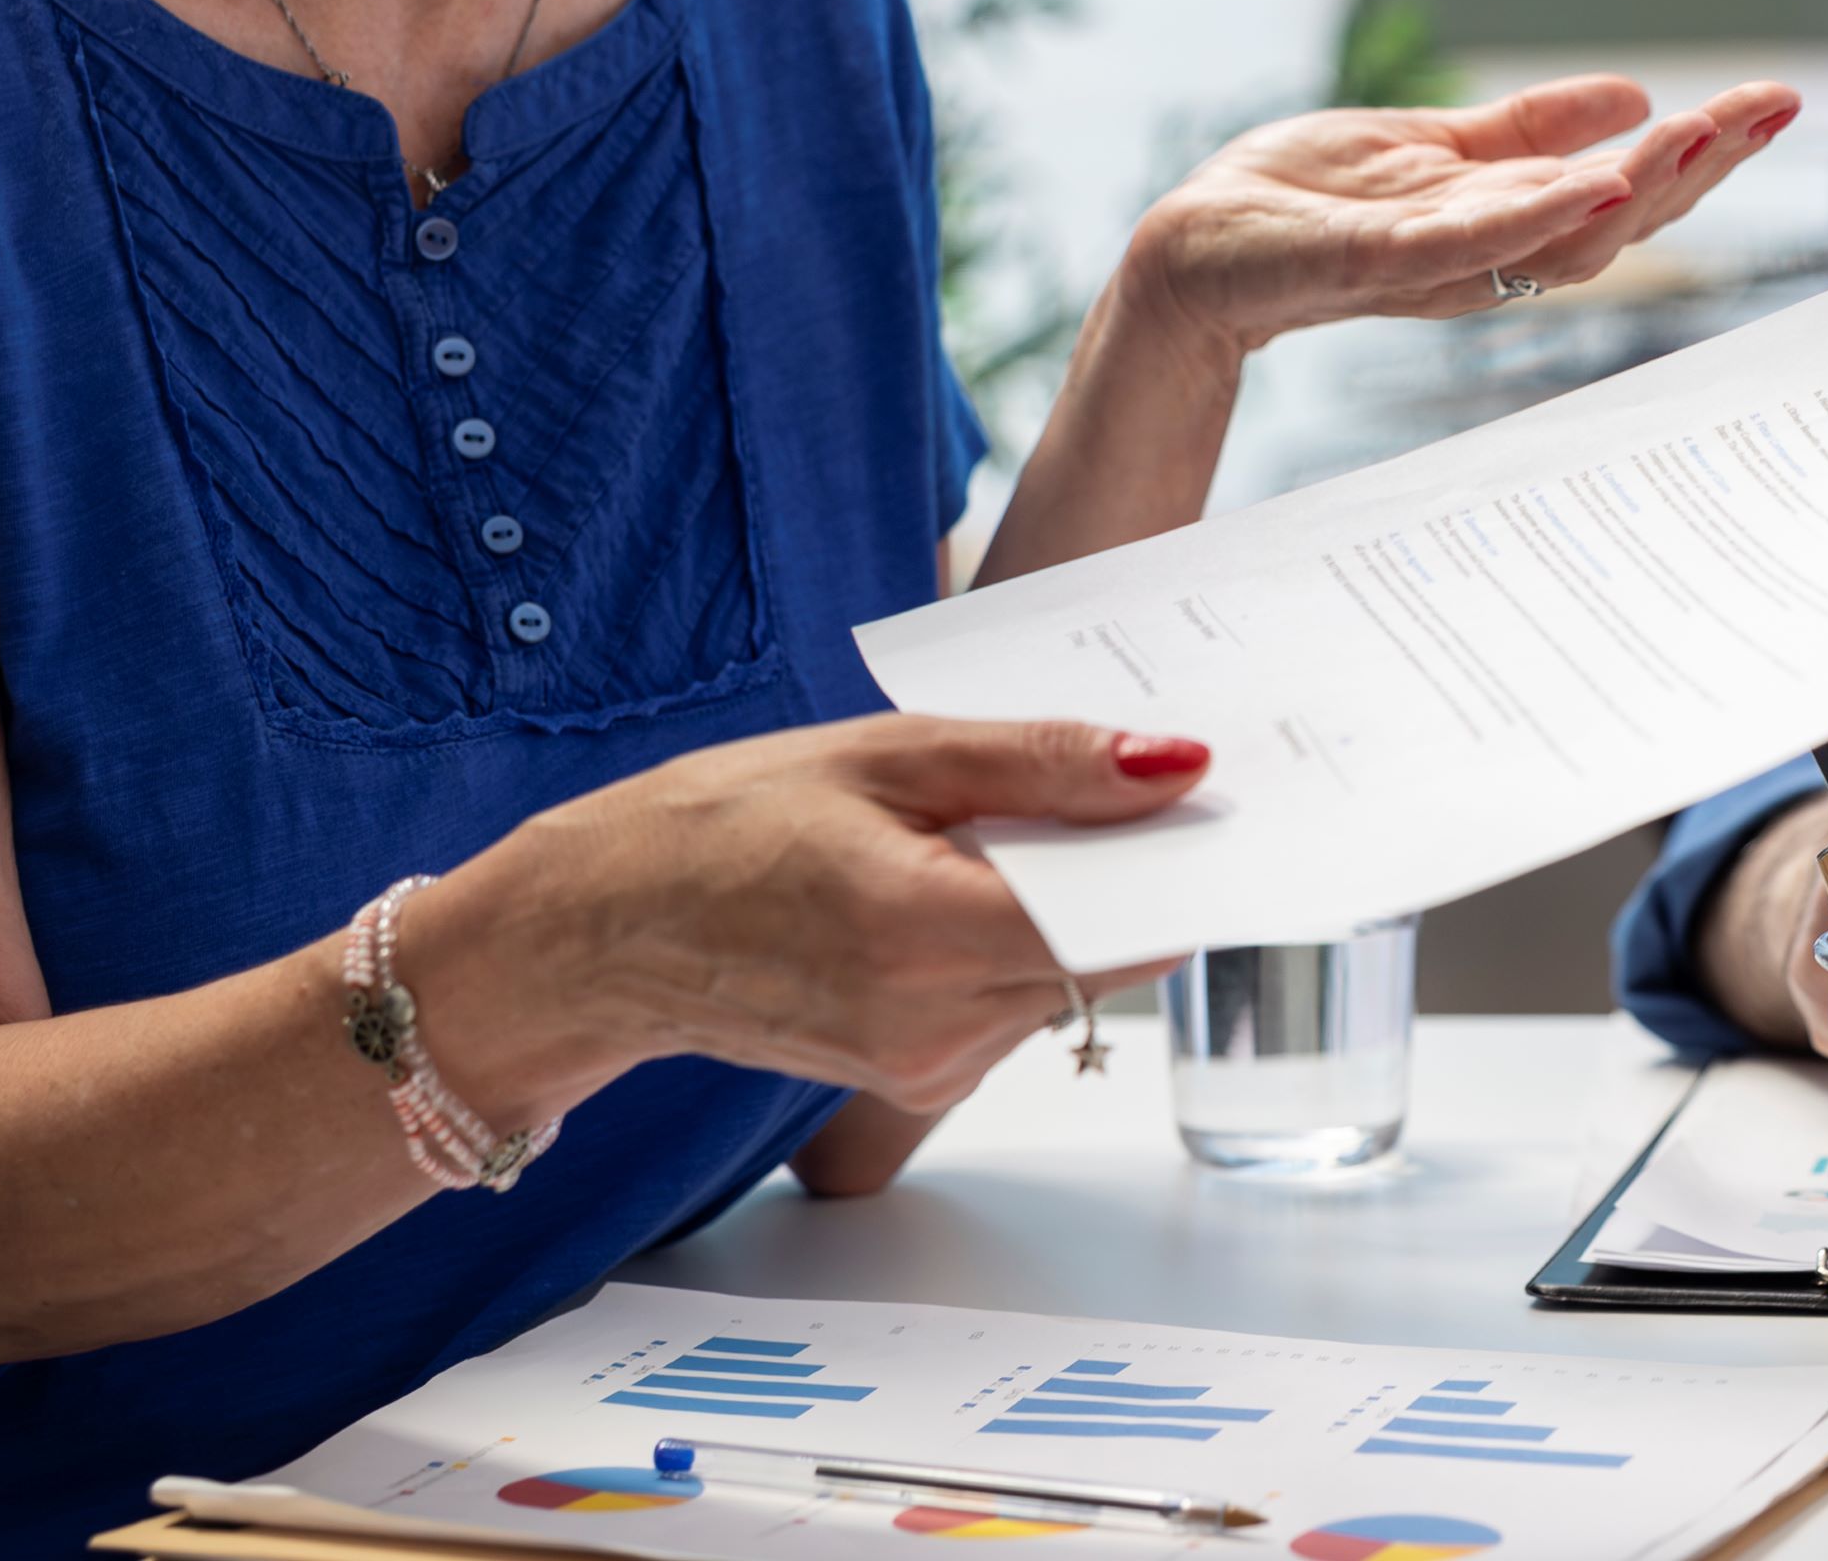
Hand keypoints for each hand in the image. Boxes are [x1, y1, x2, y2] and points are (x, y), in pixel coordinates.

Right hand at [431, 716, 1211, 1122]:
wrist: (600, 931)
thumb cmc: (721, 822)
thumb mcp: (889, 753)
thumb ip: (1045, 765)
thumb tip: (1179, 765)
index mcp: (925, 933)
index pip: (1127, 917)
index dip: (1186, 854)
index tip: (1227, 793)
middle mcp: (936, 1025)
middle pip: (1111, 950)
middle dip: (1134, 867)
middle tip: (1132, 776)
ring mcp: (927, 1064)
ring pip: (1070, 978)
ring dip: (1070, 901)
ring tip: (1003, 820)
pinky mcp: (916, 1075)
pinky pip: (1017, 1002)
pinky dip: (1019, 938)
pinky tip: (963, 877)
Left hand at [1117, 74, 1800, 358]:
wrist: (1191, 254)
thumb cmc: (1300, 205)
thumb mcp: (1436, 149)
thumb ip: (1531, 132)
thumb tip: (1634, 96)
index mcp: (1505, 222)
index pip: (1625, 193)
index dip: (1702, 154)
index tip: (1774, 104)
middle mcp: (1484, 255)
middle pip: (1614, 222)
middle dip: (1696, 169)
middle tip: (1766, 112)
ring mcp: (1428, 264)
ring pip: (1554, 239)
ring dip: (1634, 192)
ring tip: (1700, 138)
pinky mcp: (1363, 259)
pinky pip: (1461, 248)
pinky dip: (1529, 222)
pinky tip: (1587, 188)